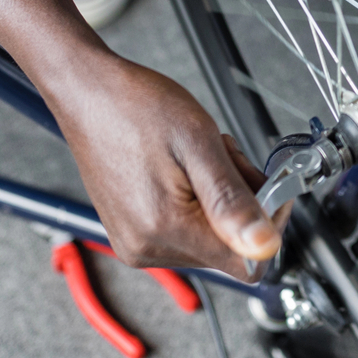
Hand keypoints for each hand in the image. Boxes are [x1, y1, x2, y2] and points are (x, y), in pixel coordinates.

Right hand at [46, 53, 287, 276]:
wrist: (89, 93)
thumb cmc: (136, 107)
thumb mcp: (199, 143)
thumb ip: (232, 200)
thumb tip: (265, 245)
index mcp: (166, 230)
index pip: (248, 264)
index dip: (268, 224)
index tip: (267, 185)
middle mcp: (147, 249)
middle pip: (228, 249)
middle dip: (239, 203)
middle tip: (223, 157)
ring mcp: (136, 244)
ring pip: (209, 238)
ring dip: (218, 200)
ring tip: (198, 158)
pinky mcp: (132, 234)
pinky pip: (184, 231)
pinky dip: (196, 201)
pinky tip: (182, 169)